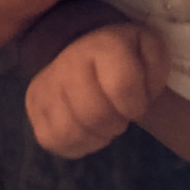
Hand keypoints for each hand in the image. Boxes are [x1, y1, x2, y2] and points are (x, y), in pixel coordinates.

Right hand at [22, 12, 171, 157]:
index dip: (136, 105)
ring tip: (103, 124)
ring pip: (69, 132)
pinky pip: (53, 141)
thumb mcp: (149, 49)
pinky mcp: (33, 108)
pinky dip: (77, 144)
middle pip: (94, 115)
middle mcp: (66, 62)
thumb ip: (155, 64)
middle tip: (119, 116)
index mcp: (102, 45)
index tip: (137, 105)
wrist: (82, 47)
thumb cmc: (124, 57)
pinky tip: (87, 130)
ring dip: (95, 136)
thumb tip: (144, 89)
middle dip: (115, 123)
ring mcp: (44, 86)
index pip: (121, 86)